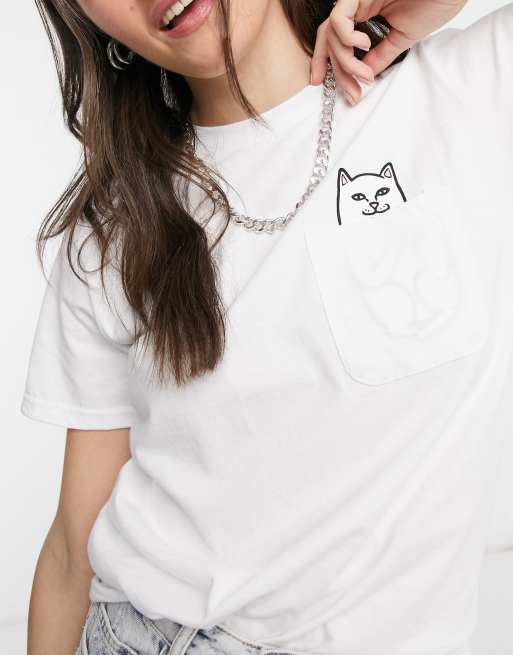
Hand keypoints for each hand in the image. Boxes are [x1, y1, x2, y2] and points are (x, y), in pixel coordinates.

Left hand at [311, 0, 467, 104]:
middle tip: (352, 94)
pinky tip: (365, 44)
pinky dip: (347, 38)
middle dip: (337, 72)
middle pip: (329, 41)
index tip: (349, 93)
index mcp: (366, 13)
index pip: (338, 42)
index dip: (336, 69)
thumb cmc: (436, 0)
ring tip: (365, 74)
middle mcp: (357, 5)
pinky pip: (339, 19)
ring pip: (332, 34)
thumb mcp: (403, 36)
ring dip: (345, 62)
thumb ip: (380, 55)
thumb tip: (364, 74)